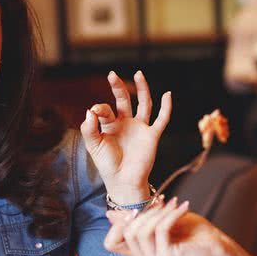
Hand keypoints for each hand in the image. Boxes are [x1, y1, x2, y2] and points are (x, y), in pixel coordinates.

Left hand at [80, 70, 170, 203]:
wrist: (123, 181)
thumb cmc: (107, 165)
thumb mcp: (93, 146)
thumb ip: (89, 128)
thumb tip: (90, 110)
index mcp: (110, 125)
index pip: (105, 109)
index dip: (100, 108)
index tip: (95, 113)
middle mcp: (125, 123)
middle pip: (124, 100)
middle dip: (118, 87)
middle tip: (112, 75)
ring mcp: (140, 128)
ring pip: (144, 104)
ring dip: (142, 89)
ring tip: (139, 74)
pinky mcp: (152, 136)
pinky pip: (161, 119)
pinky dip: (166, 107)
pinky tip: (167, 94)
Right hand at [103, 199, 229, 255]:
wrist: (219, 248)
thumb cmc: (192, 234)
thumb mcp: (161, 223)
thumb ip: (138, 221)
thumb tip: (110, 214)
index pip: (110, 244)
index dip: (118, 224)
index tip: (138, 208)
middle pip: (127, 232)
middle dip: (144, 212)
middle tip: (163, 201)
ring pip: (141, 231)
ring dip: (158, 212)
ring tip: (174, 204)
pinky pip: (160, 230)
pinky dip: (171, 214)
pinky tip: (183, 207)